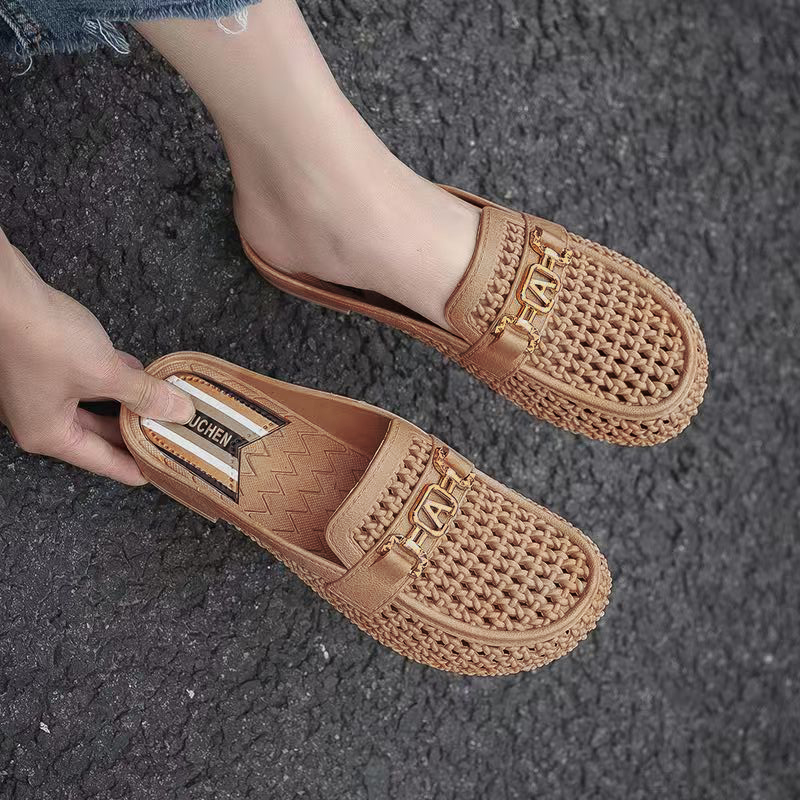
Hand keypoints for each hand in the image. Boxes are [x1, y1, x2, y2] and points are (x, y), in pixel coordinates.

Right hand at [0, 241, 193, 484]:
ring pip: (94, 406)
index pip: (103, 463)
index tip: (164, 471)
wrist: (3, 291)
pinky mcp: (44, 363)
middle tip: (171, 436)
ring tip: (163, 405)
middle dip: (136, 432)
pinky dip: (113, 380)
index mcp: (48, 434)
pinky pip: (86, 381)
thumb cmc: (43, 339)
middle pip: (98, 436)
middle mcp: (39, 418)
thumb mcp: (105, 373)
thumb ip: (144, 394)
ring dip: (128, 403)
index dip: (137, 468)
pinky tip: (139, 372)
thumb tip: (180, 411)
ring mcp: (39, 390)